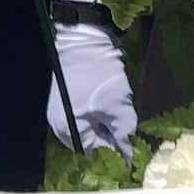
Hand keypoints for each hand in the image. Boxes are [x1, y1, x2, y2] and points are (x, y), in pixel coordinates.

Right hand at [49, 22, 139, 153]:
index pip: (96, 152)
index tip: (134, 147)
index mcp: (68, 131)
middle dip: (110, 137)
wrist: (83, 39)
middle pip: (90, 141)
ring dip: (105, 124)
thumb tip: (128, 154)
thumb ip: (123, 133)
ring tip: (120, 114)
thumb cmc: (99, 75)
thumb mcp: (117, 106)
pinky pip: (83, 115)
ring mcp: (60, 111)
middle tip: (130, 129)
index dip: (116, 150)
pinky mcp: (65, 99)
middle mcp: (59, 125)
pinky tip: (109, 105)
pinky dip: (97, 114)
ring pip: (88, 127)